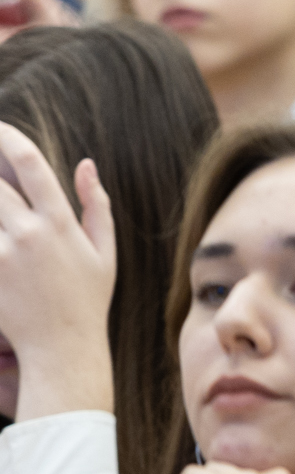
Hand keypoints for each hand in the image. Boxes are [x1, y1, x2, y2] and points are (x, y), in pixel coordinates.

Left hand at [0, 123, 115, 418]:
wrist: (62, 346)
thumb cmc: (88, 298)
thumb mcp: (105, 249)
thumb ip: (96, 204)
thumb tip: (85, 164)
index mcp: (59, 222)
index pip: (30, 164)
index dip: (10, 138)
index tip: (0, 127)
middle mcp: (27, 234)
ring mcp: (0, 256)